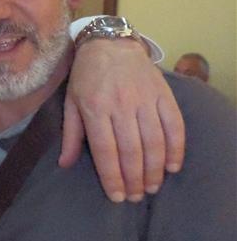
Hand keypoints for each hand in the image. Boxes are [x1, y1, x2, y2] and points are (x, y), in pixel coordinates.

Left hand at [59, 39, 184, 202]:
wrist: (110, 43)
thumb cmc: (86, 76)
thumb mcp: (71, 102)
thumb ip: (71, 134)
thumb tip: (65, 164)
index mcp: (94, 108)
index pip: (105, 151)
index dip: (112, 177)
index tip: (118, 197)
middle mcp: (121, 105)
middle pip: (131, 151)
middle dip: (135, 179)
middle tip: (137, 196)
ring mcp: (144, 99)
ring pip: (154, 142)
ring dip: (154, 169)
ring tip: (152, 187)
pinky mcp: (163, 94)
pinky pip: (174, 125)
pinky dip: (176, 148)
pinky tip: (172, 166)